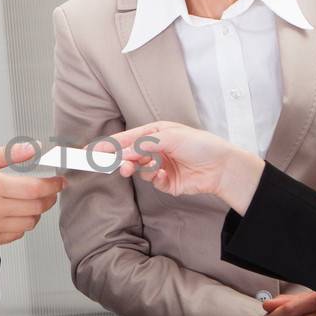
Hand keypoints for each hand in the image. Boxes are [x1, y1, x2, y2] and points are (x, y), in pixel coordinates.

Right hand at [0, 142, 64, 246]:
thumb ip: (7, 155)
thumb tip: (31, 149)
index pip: (35, 189)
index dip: (53, 186)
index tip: (59, 181)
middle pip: (36, 208)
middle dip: (48, 198)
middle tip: (49, 190)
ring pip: (29, 223)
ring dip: (35, 212)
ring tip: (28, 201)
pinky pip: (16, 235)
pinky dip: (21, 224)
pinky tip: (13, 213)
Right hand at [100, 122, 264, 211]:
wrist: (222, 167)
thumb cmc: (201, 145)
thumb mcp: (170, 137)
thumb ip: (144, 143)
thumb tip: (124, 151)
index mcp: (155, 133)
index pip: (127, 138)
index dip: (110, 145)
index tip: (93, 151)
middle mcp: (156, 149)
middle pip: (129, 155)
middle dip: (123, 160)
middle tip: (120, 166)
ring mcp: (160, 166)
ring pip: (138, 169)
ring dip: (139, 169)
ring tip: (143, 168)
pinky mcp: (166, 182)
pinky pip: (152, 181)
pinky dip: (155, 179)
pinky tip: (164, 175)